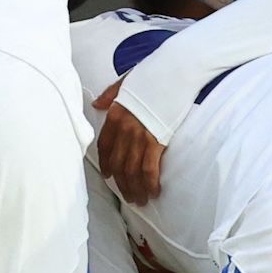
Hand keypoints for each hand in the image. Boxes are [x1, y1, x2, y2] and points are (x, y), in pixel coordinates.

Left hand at [92, 81, 168, 203]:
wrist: (175, 71)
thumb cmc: (152, 73)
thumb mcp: (125, 81)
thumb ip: (110, 95)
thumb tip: (96, 103)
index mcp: (115, 115)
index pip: (104, 146)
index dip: (106, 164)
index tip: (108, 176)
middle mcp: (124, 128)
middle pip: (118, 163)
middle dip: (122, 183)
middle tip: (128, 196)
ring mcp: (140, 135)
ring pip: (132, 170)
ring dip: (135, 188)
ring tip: (139, 200)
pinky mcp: (157, 140)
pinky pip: (149, 168)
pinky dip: (150, 183)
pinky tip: (153, 192)